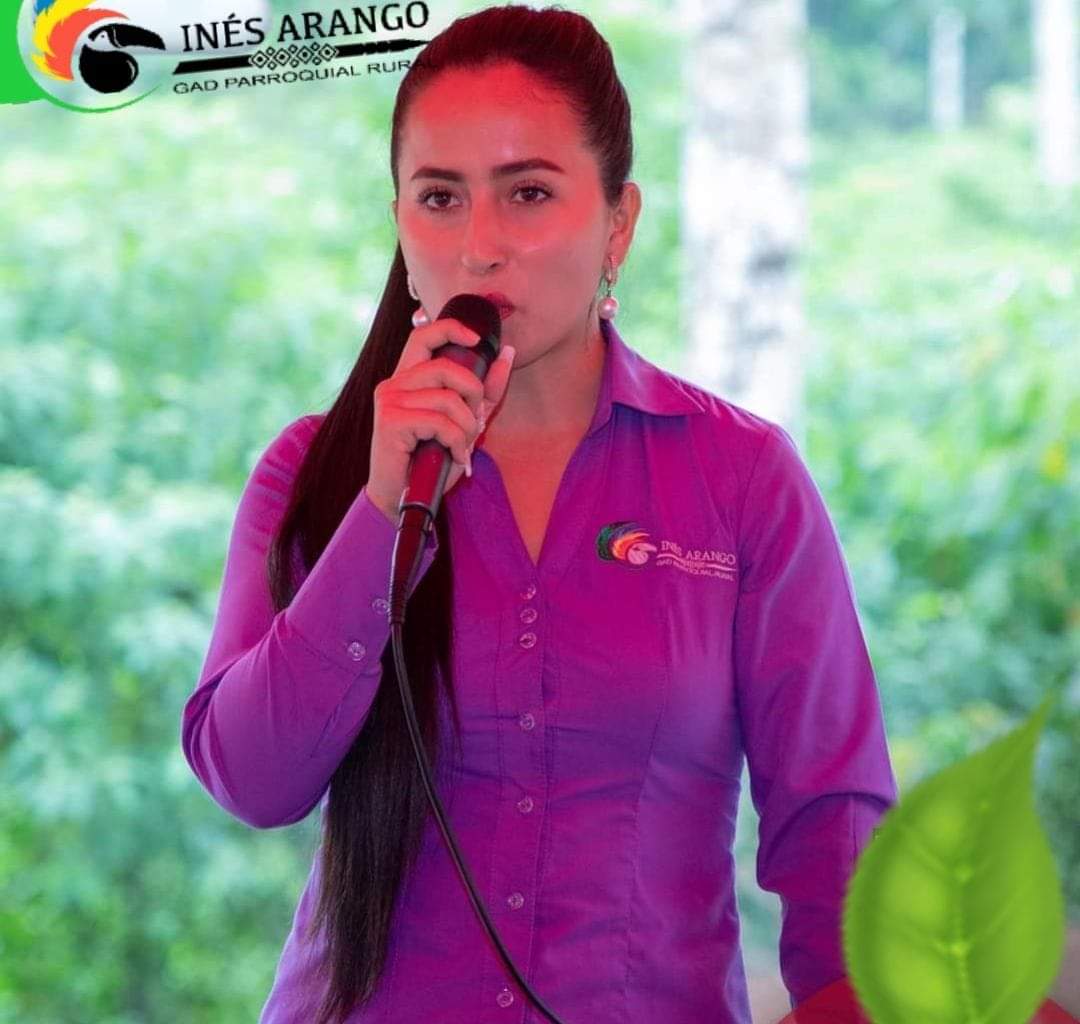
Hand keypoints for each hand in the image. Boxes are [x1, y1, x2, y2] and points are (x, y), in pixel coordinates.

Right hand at [367, 317, 515, 521]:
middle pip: (446, 367)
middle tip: (475, 421)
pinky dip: (457, 442)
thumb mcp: (465, 421)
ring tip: (462, 445)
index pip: (423, 335)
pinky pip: (440, 422)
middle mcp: (393, 384)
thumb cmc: (430, 460)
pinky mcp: (391, 421)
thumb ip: (485, 391)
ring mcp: (389, 401)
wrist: (401, 497)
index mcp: (407, 379)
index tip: (477, 339)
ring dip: (467, 426)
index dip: (451, 328)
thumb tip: (508, 353)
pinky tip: (455, 457)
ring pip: (448, 398)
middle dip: (473, 393)